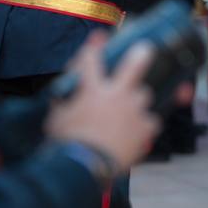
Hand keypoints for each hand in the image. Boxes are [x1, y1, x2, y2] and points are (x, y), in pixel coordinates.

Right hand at [45, 36, 160, 173]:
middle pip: (136, 64)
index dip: (94, 48)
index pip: (91, 60)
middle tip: (146, 49)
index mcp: (92, 89)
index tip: (100, 38)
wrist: (83, 169)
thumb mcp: (56, 118)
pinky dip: (145, 125)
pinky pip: (151, 121)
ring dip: (138, 101)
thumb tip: (59, 93)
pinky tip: (138, 132)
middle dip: (142, 54)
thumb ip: (61, 101)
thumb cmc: (65, 144)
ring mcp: (134, 110)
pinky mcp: (145, 128)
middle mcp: (117, 94)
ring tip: (131, 110)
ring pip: (144, 95)